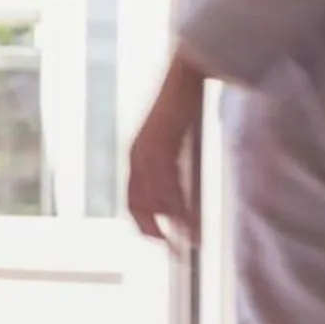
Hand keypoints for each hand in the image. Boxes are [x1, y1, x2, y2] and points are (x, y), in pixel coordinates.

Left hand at [127, 54, 203, 251]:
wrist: (185, 73)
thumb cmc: (183, 104)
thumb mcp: (172, 138)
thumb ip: (172, 161)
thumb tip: (181, 188)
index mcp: (136, 155)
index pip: (132, 198)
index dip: (143, 221)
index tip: (157, 240)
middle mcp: (137, 155)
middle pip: (139, 203)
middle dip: (154, 229)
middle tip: (173, 250)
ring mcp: (148, 150)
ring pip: (156, 197)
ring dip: (173, 223)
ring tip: (188, 241)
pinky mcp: (164, 144)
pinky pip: (171, 182)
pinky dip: (181, 205)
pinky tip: (192, 220)